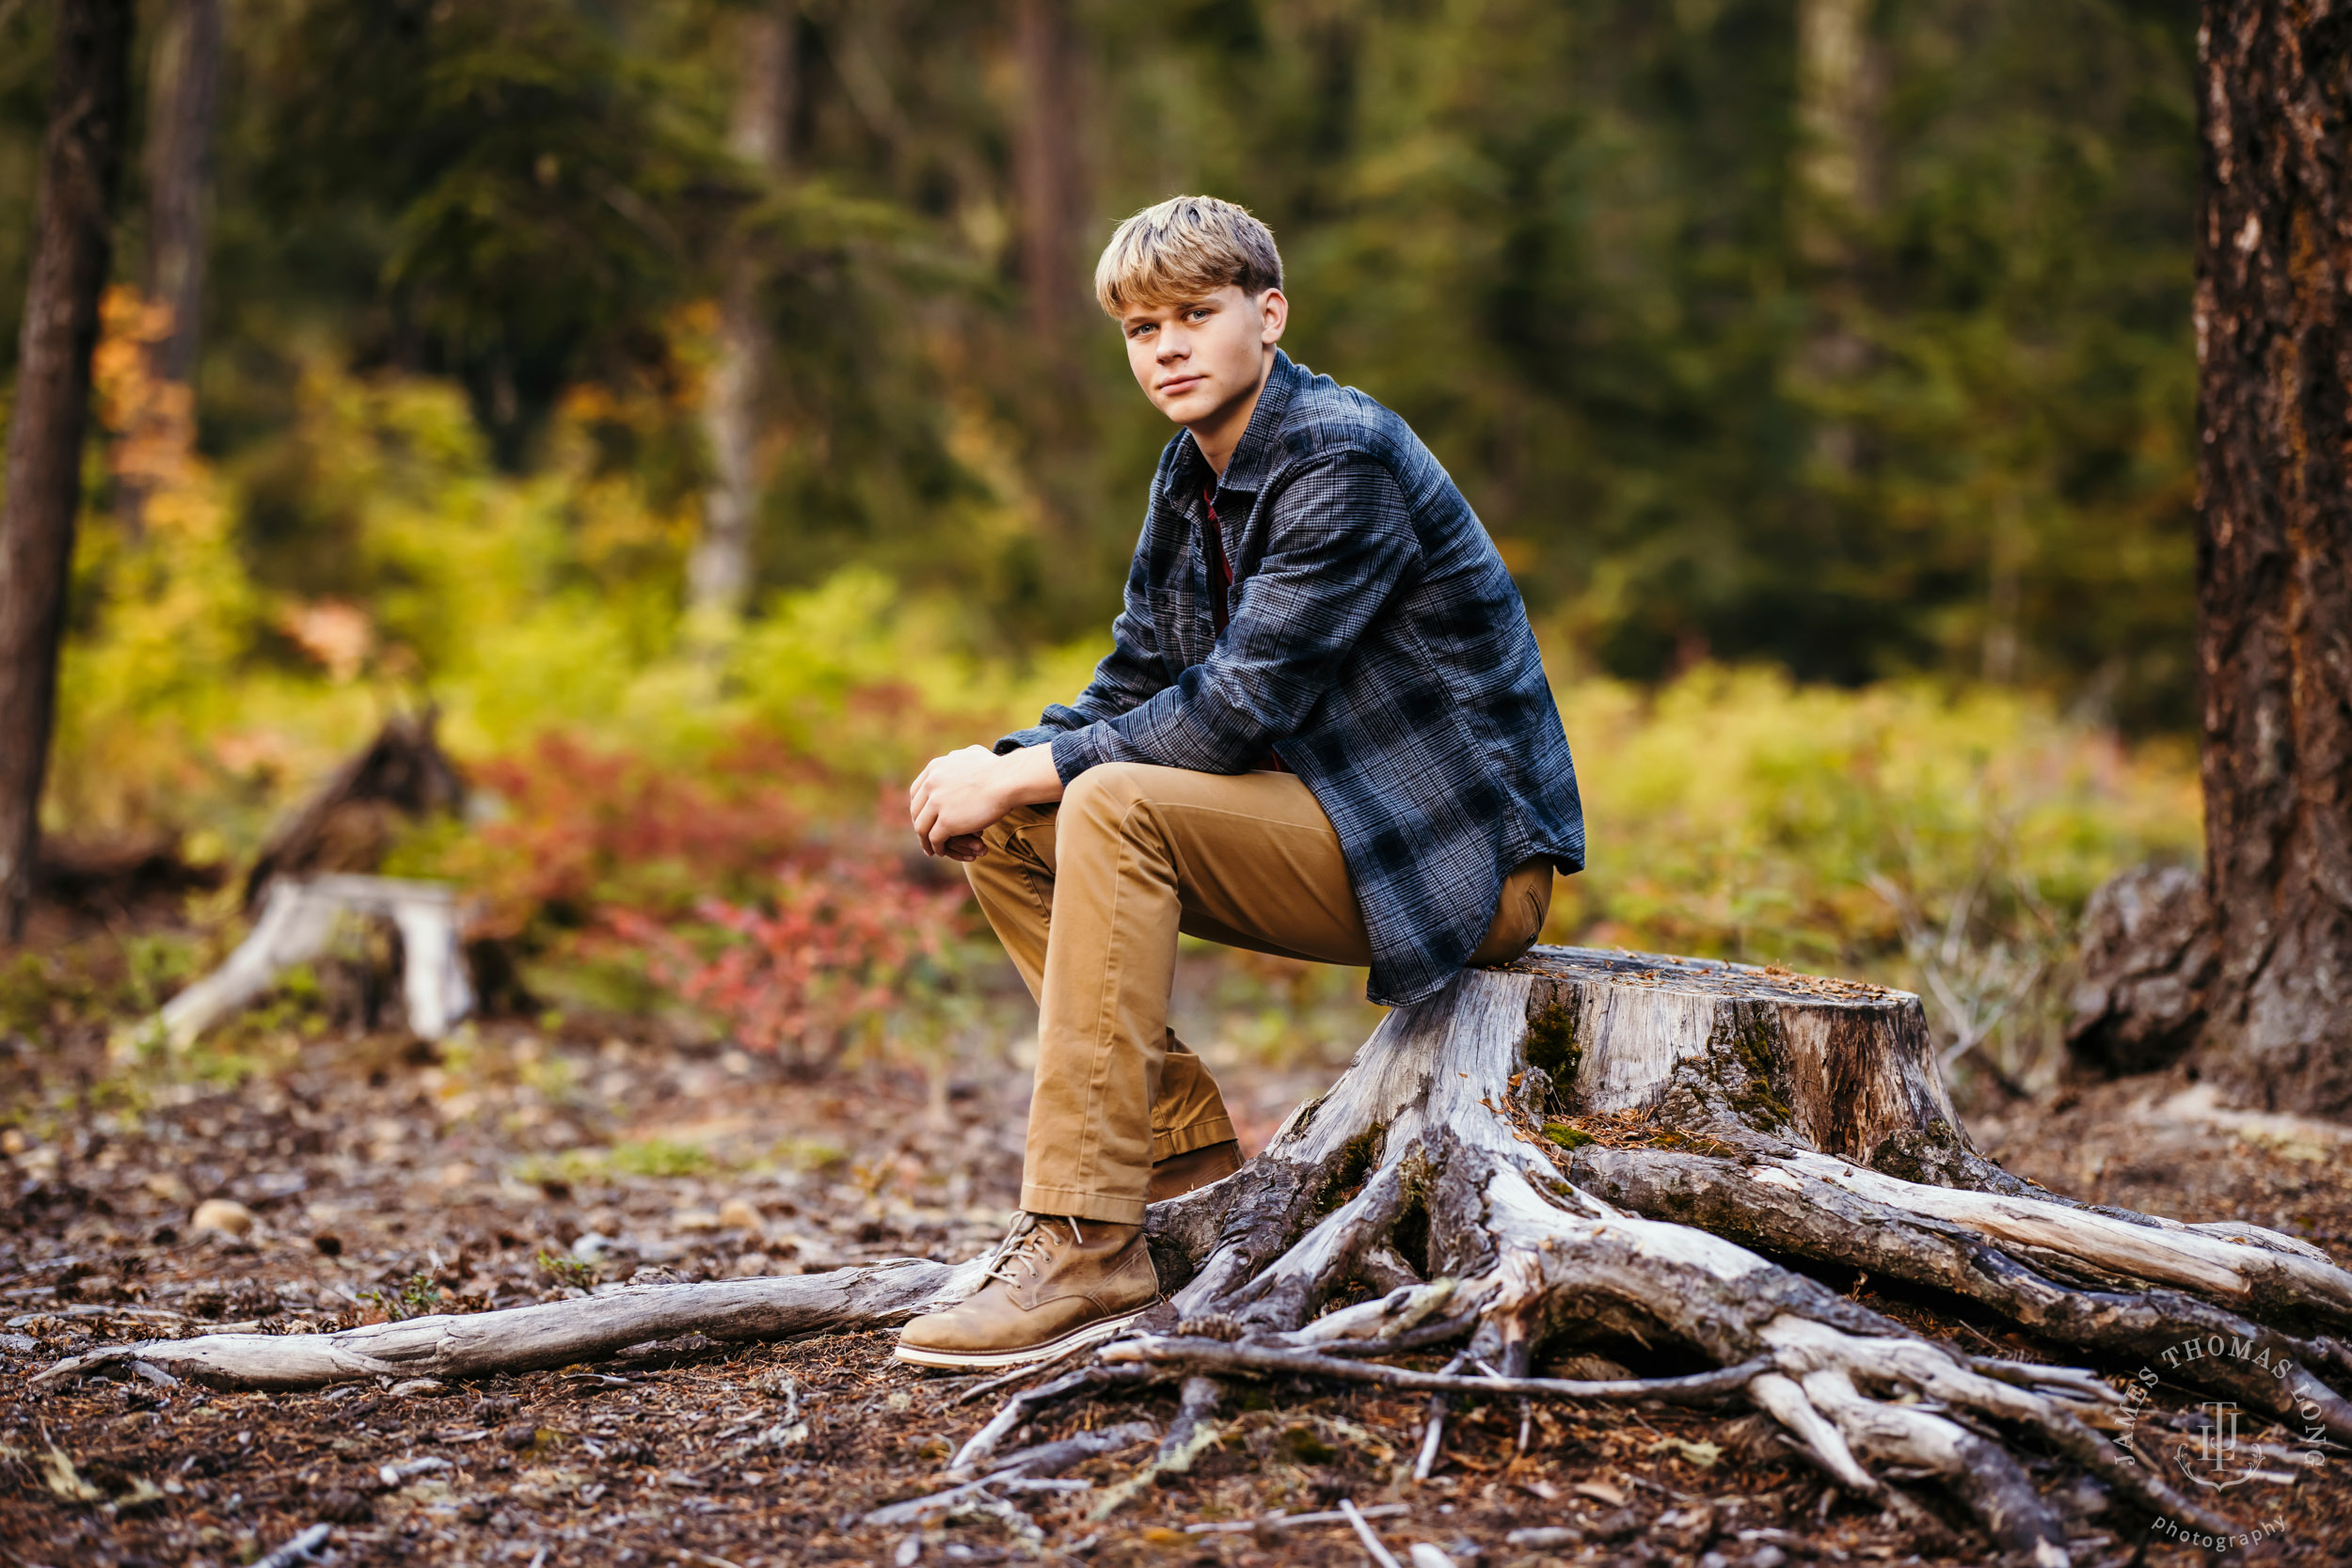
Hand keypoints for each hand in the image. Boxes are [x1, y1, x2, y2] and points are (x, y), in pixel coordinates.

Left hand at [908, 743, 1064, 857]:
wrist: (1008, 780)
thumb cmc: (998, 768)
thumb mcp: (973, 754)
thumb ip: (960, 757)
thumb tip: (956, 756)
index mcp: (935, 768)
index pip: (916, 791)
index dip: (918, 806)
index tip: (924, 816)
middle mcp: (931, 784)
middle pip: (916, 810)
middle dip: (920, 824)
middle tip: (924, 835)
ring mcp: (937, 803)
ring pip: (922, 827)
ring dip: (925, 840)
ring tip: (931, 848)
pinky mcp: (946, 821)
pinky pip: (934, 838)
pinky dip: (936, 847)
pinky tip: (941, 851)